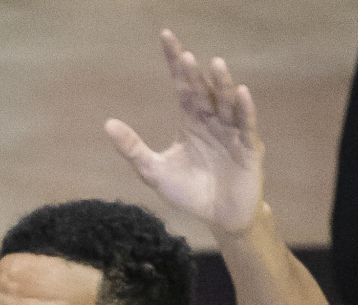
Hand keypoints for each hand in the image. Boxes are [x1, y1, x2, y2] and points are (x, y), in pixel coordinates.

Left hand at [107, 30, 264, 237]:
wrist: (218, 216)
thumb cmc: (189, 191)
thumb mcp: (154, 171)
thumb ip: (133, 148)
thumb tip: (108, 123)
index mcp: (191, 120)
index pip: (182, 85)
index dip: (175, 62)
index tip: (165, 36)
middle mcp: (213, 119)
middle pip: (203, 91)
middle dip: (195, 75)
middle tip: (186, 56)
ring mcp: (232, 130)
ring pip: (225, 102)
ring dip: (220, 84)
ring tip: (214, 64)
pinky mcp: (249, 146)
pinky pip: (246, 124)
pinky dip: (243, 109)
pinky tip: (240, 93)